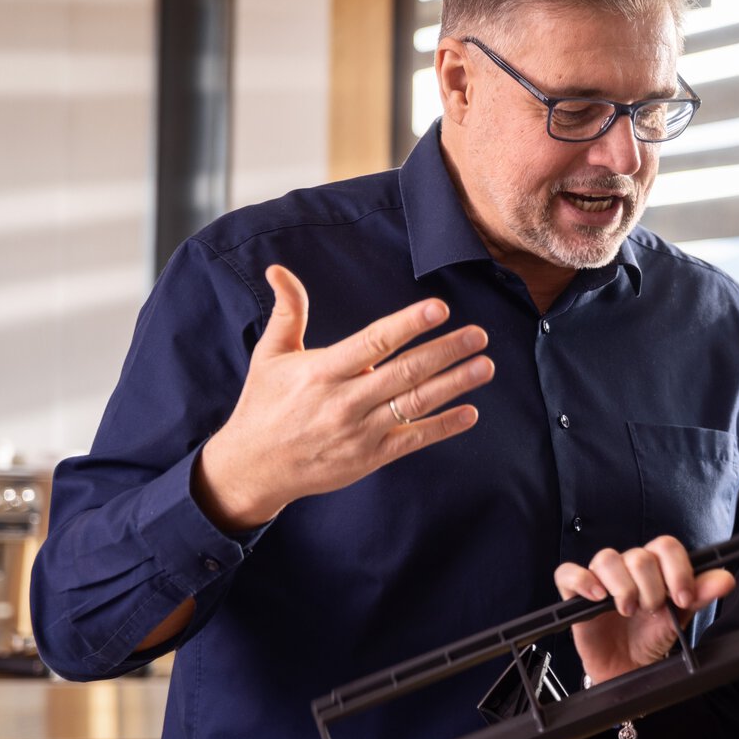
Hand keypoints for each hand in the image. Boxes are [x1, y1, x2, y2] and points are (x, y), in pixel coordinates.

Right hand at [194, 265, 493, 529]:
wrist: (253, 468)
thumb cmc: (264, 405)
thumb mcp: (270, 356)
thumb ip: (287, 312)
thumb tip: (278, 270)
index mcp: (322, 372)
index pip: (373, 342)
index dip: (408, 325)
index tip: (439, 308)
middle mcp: (344, 401)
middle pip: (404, 371)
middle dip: (445, 351)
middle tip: (479, 334)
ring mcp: (360, 432)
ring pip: (415, 404)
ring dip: (454, 384)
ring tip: (485, 365)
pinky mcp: (370, 457)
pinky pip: (414, 440)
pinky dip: (443, 427)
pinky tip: (471, 413)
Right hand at [554, 535, 735, 684]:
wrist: (628, 668)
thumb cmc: (652, 638)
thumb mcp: (680, 618)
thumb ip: (700, 595)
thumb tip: (726, 579)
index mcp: (656, 567)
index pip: (666, 546)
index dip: (676, 569)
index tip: (682, 597)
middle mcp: (628, 567)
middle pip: (639, 556)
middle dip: (651, 587)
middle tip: (652, 610)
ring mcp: (601, 579)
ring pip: (607, 559)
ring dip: (622, 587)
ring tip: (628, 610)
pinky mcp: (575, 596)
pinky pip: (568, 574)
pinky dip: (582, 580)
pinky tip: (597, 597)